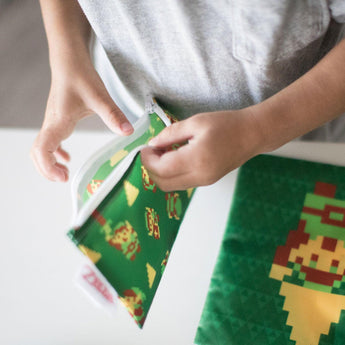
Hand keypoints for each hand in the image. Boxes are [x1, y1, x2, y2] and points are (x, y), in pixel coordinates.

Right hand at [30, 61, 132, 181]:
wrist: (70, 61)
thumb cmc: (80, 76)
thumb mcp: (100, 97)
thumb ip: (113, 115)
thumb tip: (128, 132)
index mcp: (58, 122)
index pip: (42, 150)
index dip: (48, 167)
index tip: (63, 176)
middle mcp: (51, 124)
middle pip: (37, 153)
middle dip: (47, 169)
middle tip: (64, 178)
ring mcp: (52, 122)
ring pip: (41, 148)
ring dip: (49, 163)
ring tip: (64, 173)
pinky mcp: (57, 120)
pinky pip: (50, 141)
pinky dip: (55, 154)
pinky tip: (67, 158)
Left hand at [141, 108, 264, 190]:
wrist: (252, 134)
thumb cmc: (226, 124)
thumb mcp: (196, 122)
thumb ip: (171, 134)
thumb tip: (153, 143)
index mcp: (196, 159)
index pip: (161, 168)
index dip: (148, 159)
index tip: (145, 147)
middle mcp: (200, 176)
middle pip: (163, 183)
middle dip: (151, 169)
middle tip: (151, 151)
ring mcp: (204, 181)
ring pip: (171, 186)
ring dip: (161, 173)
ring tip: (162, 153)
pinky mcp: (207, 181)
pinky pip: (182, 183)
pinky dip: (172, 174)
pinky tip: (174, 158)